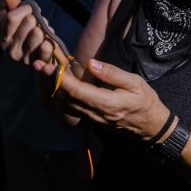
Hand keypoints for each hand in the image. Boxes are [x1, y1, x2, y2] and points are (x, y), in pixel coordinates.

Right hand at [2, 0, 54, 64]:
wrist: (42, 61)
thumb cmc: (30, 37)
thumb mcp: (21, 22)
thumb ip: (16, 8)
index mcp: (5, 38)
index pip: (12, 17)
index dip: (24, 9)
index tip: (30, 9)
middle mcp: (11, 50)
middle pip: (28, 22)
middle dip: (37, 18)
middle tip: (39, 23)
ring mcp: (25, 59)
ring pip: (38, 33)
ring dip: (45, 29)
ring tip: (44, 33)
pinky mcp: (38, 64)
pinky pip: (46, 48)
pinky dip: (50, 41)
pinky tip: (48, 42)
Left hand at [34, 56, 170, 142]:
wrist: (151, 127)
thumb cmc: (146, 102)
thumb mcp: (135, 83)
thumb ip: (112, 73)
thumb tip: (91, 63)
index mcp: (107, 103)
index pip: (77, 92)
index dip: (61, 79)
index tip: (50, 65)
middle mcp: (95, 114)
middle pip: (66, 99)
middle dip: (50, 82)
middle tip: (38, 64)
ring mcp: (92, 119)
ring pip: (65, 105)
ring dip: (52, 88)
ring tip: (43, 71)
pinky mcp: (91, 120)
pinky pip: (70, 109)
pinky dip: (59, 96)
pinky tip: (55, 83)